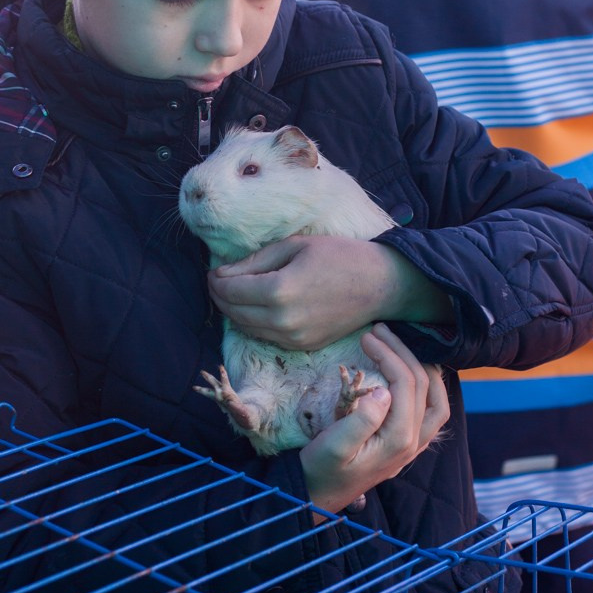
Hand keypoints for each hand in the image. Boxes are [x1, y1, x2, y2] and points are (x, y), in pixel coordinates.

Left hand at [208, 235, 453, 350]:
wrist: (379, 285)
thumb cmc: (339, 256)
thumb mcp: (294, 246)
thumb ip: (255, 261)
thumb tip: (222, 273)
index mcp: (278, 291)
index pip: (229, 290)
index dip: (215, 280)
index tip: (213, 271)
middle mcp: (282, 321)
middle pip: (233, 312)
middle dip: (220, 296)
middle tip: (218, 280)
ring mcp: (293, 338)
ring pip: (246, 328)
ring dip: (234, 311)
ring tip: (235, 292)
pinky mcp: (302, 346)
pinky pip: (266, 336)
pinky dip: (254, 322)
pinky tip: (257, 306)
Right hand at [300, 324, 449, 515]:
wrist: (317, 496)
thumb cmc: (321, 469)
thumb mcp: (333, 445)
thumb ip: (361, 420)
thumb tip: (383, 391)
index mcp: (398, 440)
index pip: (405, 384)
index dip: (389, 354)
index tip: (366, 336)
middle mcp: (413, 443)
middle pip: (423, 386)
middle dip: (403, 352)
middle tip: (379, 331)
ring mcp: (413, 446)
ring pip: (437, 400)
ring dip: (423, 368)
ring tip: (402, 344)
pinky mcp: (405, 446)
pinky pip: (432, 412)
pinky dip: (429, 387)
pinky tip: (414, 373)